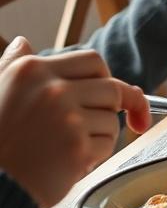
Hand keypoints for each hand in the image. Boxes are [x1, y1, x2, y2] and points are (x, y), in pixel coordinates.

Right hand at [0, 39, 151, 207]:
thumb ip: (12, 65)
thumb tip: (24, 44)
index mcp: (32, 71)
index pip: (93, 61)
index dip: (107, 77)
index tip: (113, 93)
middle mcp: (52, 90)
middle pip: (112, 89)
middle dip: (112, 108)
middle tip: (96, 125)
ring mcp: (67, 118)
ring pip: (112, 119)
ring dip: (98, 136)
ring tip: (66, 148)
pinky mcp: (77, 148)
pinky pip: (107, 145)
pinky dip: (95, 156)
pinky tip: (68, 163)